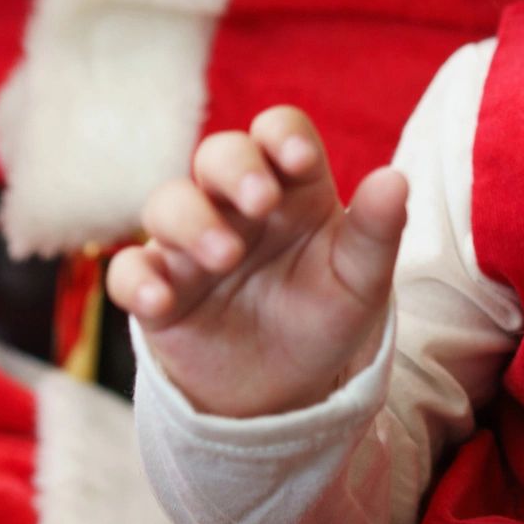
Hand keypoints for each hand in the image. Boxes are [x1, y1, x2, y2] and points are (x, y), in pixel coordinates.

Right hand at [106, 107, 407, 418]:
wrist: (286, 390)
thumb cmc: (324, 315)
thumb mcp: (360, 280)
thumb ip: (376, 231)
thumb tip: (396, 179)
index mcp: (292, 188)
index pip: (278, 133)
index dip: (282, 136)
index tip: (298, 161)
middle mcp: (235, 205)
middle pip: (218, 154)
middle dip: (235, 168)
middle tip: (261, 202)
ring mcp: (190, 244)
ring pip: (166, 203)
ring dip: (190, 221)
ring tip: (224, 257)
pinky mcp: (159, 289)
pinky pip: (127, 270)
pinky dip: (136, 281)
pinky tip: (159, 301)